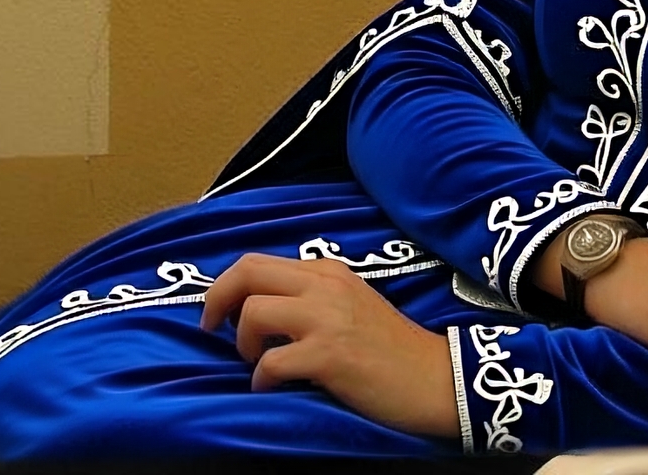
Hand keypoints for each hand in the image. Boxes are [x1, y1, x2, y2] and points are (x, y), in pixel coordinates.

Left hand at [200, 253, 459, 440]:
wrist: (435, 377)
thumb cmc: (390, 348)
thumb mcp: (351, 304)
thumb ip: (312, 296)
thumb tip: (261, 308)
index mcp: (328, 271)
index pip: (258, 261)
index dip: (227, 286)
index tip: (220, 314)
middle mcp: (325, 285)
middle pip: (247, 272)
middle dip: (217, 300)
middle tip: (213, 329)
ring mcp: (328, 318)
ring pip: (253, 313)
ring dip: (244, 343)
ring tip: (258, 362)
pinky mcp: (330, 355)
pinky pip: (271, 362)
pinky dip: (262, 379)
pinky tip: (274, 386)